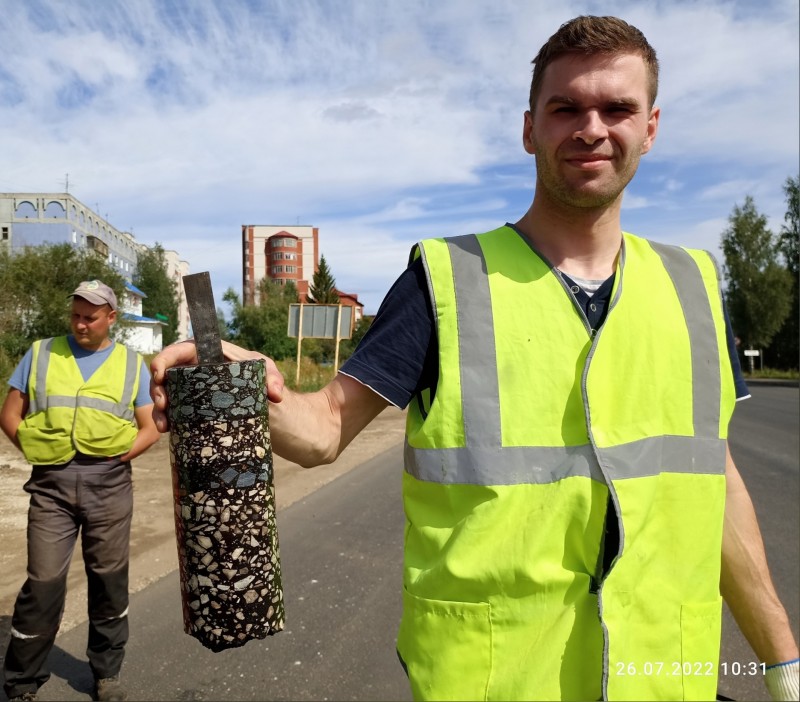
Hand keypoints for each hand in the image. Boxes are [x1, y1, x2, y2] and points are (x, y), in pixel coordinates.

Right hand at [149, 339, 285, 431]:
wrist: (262, 406)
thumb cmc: (261, 380)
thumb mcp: (268, 373)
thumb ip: (273, 378)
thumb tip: (274, 394)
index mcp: (207, 354)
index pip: (181, 350)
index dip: (165, 358)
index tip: (159, 372)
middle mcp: (193, 370)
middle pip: (166, 372)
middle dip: (157, 387)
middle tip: (162, 403)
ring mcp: (188, 390)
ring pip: (165, 393)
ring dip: (159, 407)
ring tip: (164, 424)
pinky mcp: (188, 408)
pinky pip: (171, 411)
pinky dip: (166, 419)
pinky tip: (167, 430)